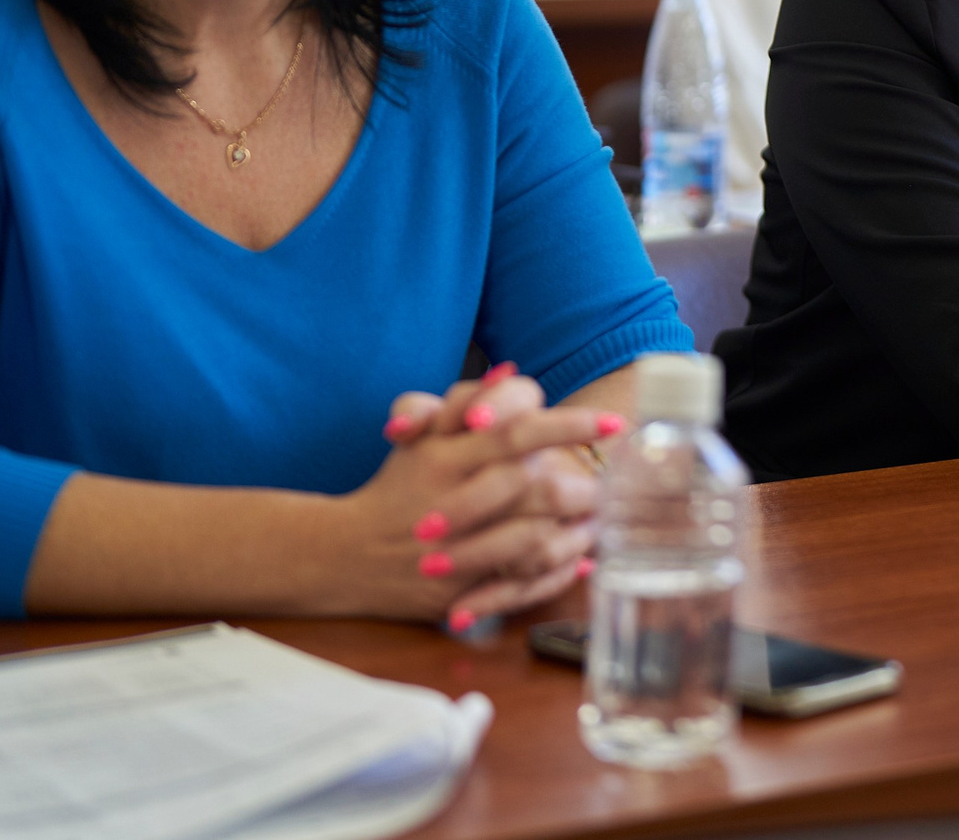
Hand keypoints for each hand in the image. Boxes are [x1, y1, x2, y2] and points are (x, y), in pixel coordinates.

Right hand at [338, 369, 624, 625]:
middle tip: (617, 480)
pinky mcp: (458, 589)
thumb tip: (513, 369)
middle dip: (583, 483)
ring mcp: (456, 548)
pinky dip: (554, 572)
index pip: (517, 430)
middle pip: (533, 483)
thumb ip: (465, 401)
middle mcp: (453, 498)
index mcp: (446, 455)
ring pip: (532, 536)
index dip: (568, 425)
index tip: (613, 422)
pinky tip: (581, 559)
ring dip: (575, 528)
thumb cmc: (393, 488)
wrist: (341, 555)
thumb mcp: (421, 437)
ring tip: (604, 518)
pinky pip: (518, 582)